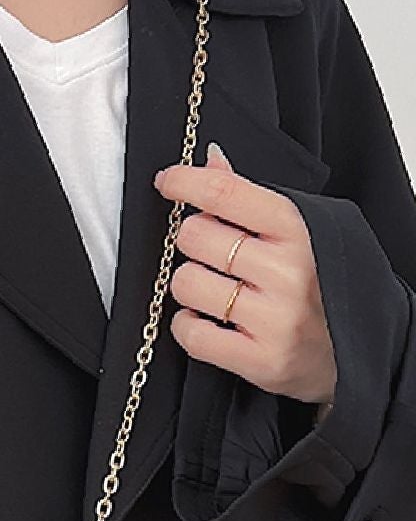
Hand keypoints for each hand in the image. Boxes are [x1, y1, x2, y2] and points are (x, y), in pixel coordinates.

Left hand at [153, 141, 337, 418]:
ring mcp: (274, 318)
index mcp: (298, 230)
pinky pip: (191, 333)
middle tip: (211, 254)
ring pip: (186, 283)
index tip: (168, 182)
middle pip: (196, 236)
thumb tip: (212, 160)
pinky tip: (207, 320)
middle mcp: (288, 271)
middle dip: (193, 241)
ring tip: (215, 291)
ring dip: (189, 286)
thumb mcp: (300, 232)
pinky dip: (188, 326)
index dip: (185, 182)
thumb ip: (252, 199)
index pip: (226, 193)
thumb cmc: (320, 285)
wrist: (354, 350)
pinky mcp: (260, 360)